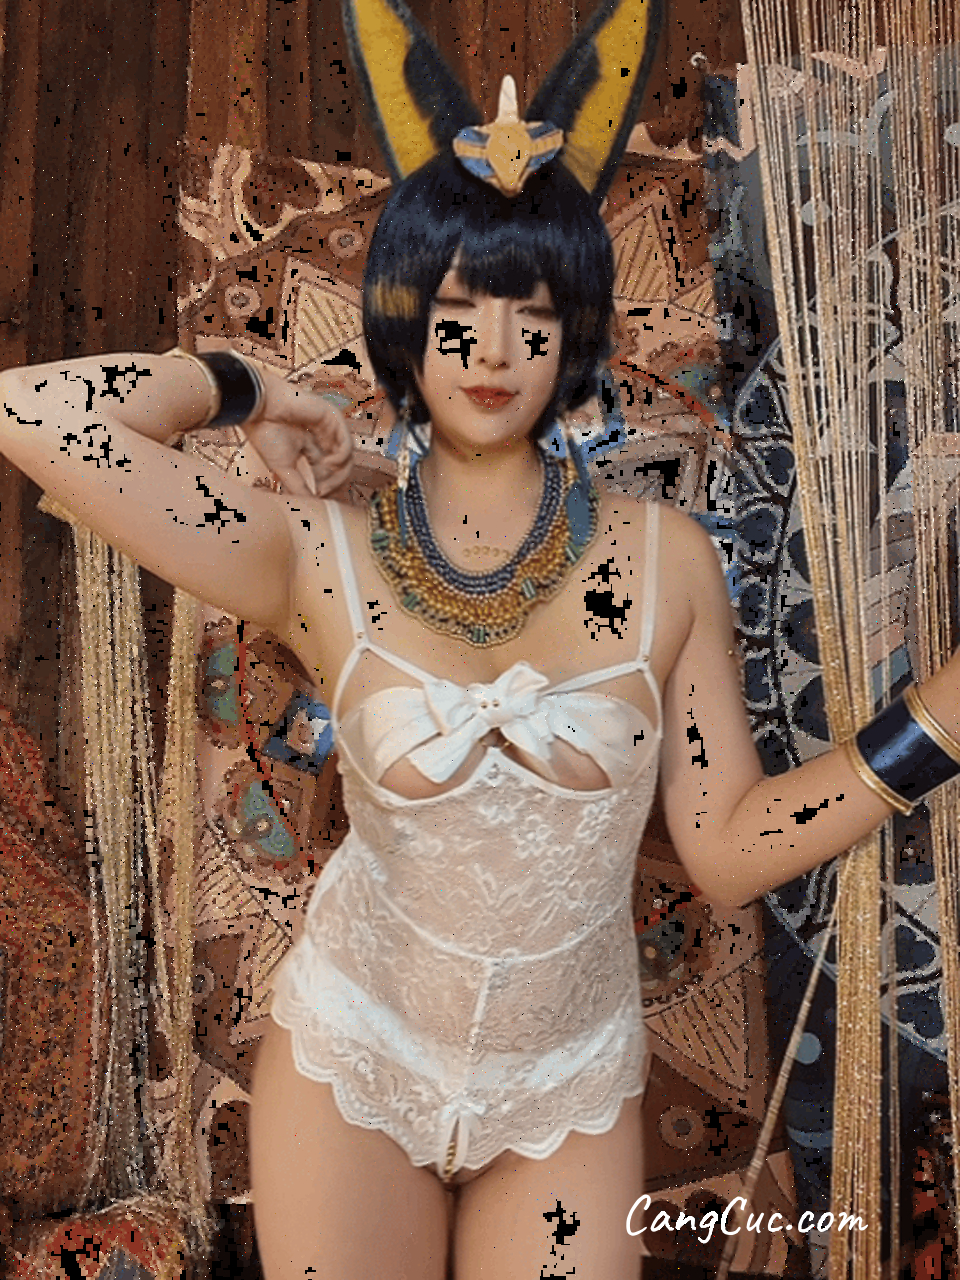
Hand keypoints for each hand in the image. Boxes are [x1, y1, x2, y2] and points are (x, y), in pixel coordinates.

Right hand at [244, 373, 352, 497]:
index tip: (324, 503)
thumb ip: (299, 487)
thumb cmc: (266, 434)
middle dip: (334, 484)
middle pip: (340, 467)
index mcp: (309, 448)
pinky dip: (341, 457)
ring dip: (338, 474)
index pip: (326, 472)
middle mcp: (321, 438)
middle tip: (324, 495)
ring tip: (324, 483)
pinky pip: (346, 443)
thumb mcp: (284, 468)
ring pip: (346, 457)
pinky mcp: (333, 418)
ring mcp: (329, 428)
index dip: (327, 488)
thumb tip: (310, 507)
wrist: (258, 410)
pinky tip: (329, 464)